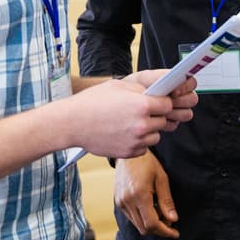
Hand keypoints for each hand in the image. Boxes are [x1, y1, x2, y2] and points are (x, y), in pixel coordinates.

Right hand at [67, 76, 194, 157]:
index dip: (163, 102)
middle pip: (163, 121)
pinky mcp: (128, 153)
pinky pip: (144, 148)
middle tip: (140, 112)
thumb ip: (140, 90)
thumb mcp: (119, 86)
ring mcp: (135, 140)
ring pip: (156, 136)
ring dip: (148, 130)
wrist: (72, 123)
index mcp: (142, 105)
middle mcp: (142, 124)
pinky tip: (125, 133)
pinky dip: (138, 142)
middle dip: (155, 116)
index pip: (168, 105)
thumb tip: (155, 93)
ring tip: (131, 123)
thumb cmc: (92, 102)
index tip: (157, 102)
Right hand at [114, 150, 179, 238]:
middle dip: (159, 229)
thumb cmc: (147, 162)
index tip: (175, 233)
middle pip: (144, 228)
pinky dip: (142, 218)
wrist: (128, 154)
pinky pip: (132, 218)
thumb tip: (173, 219)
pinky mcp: (118, 202)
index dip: (165, 231)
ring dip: (151, 224)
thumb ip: (166, 201)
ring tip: (161, 212)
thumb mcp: (161, 178)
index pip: (152, 223)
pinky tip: (151, 208)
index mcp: (139, 195)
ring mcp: (121, 203)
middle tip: (170, 222)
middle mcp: (127, 202)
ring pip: (137, 225)